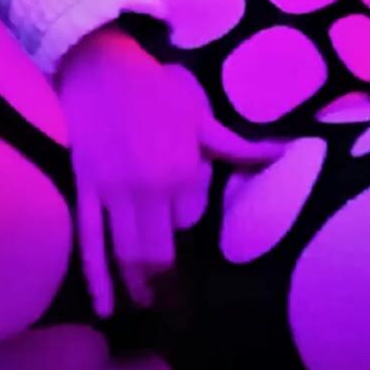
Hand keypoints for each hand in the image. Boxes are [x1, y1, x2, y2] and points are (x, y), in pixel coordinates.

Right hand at [58, 28, 283, 316]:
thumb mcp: (201, 114)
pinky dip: (98, 278)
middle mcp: (148, 189)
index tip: (184, 238)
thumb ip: (237, 146)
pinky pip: (90, 241)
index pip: (189, 222)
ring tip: (146, 305)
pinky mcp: (84, 191)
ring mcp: (112, 192)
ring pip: (126, 253)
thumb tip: (286, 152)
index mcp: (181, 171)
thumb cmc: (154, 86)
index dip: (187, 229)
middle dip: (164, 280)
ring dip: (138, 285)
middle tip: (171, 303)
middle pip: (158, 251)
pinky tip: (106, 307)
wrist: (99, 63)